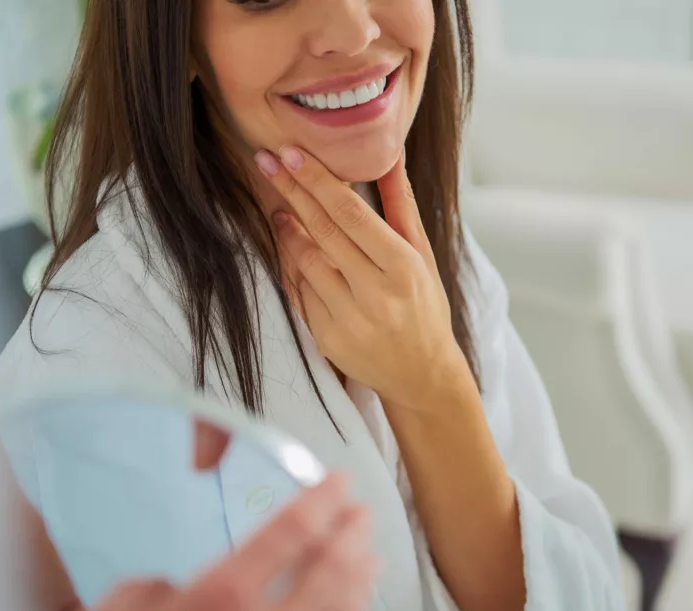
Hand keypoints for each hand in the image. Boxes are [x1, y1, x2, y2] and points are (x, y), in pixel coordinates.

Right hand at [58, 473, 378, 610]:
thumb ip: (151, 589)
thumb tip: (172, 589)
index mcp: (223, 599)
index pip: (291, 530)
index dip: (322, 499)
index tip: (337, 483)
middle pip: (332, 568)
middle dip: (352, 533)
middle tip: (362, 515)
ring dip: (363, 581)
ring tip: (372, 560)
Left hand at [254, 146, 469, 413]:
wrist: (422, 374)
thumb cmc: (425, 306)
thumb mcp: (422, 255)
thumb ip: (401, 205)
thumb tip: (390, 154)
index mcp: (403, 268)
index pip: (351, 215)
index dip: (318, 182)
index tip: (293, 154)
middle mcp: (375, 294)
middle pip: (323, 232)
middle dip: (292, 192)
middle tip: (267, 160)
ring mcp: (348, 319)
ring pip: (305, 262)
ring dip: (287, 230)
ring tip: (278, 208)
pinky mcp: (327, 339)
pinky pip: (300, 292)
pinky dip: (292, 266)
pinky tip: (289, 247)